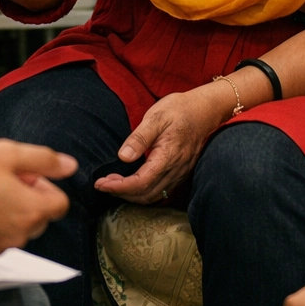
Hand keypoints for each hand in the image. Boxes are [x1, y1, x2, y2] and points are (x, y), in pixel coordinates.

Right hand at [0, 139, 76, 258]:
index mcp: (32, 210)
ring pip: (16, 227)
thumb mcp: (5, 153)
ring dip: (7, 211)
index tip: (22, 174)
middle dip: (26, 197)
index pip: (60, 203)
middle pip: (38, 216)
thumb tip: (70, 166)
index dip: (44, 184)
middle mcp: (21, 235)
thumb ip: (43, 159)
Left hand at [94, 85, 231, 203]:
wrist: (204, 110)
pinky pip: (161, 191)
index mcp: (167, 157)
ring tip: (114, 183)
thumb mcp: (156, 116)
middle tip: (103, 183)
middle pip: (145, 194)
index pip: (140, 182)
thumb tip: (123, 157)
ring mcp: (179, 173)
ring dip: (132, 194)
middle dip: (121, 193)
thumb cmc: (179, 110)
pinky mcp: (181, 173)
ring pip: (153, 196)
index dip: (118, 187)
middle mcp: (175, 170)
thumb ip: (139, 137)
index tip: (100, 184)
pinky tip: (133, 183)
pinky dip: (144, 192)